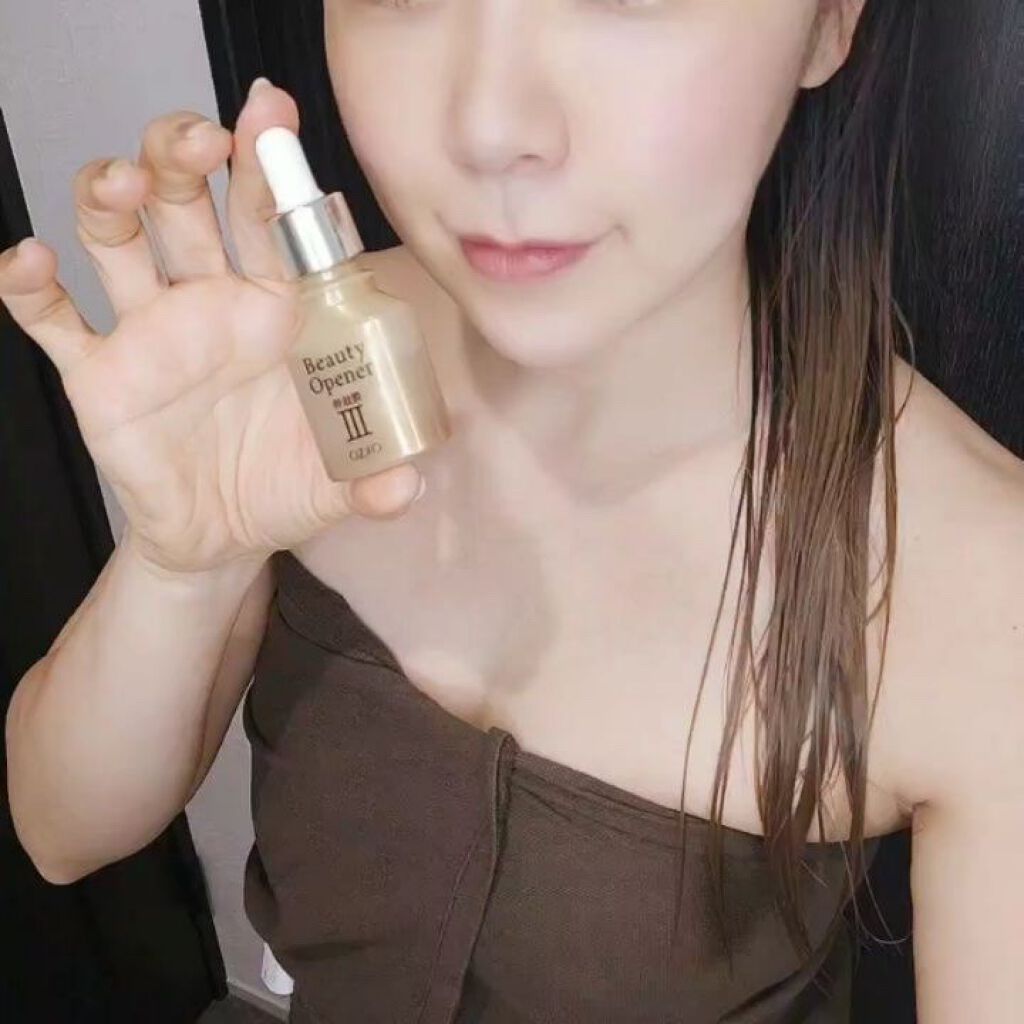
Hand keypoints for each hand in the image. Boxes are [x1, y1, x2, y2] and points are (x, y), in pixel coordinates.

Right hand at [0, 80, 424, 577]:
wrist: (220, 539)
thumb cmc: (282, 487)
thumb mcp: (336, 485)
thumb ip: (373, 482)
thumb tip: (406, 488)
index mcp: (279, 312)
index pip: (276, 227)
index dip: (276, 178)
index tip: (279, 129)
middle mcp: (213, 305)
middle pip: (192, 203)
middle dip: (190, 157)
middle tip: (206, 139)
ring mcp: (152, 334)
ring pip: (120, 239)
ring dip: (114, 197)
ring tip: (126, 184)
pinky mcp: (100, 374)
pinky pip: (53, 320)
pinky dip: (30, 288)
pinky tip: (33, 262)